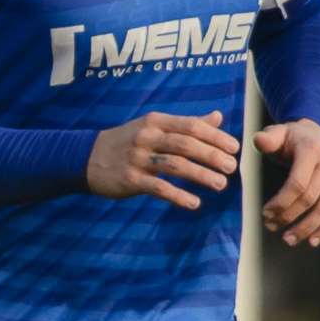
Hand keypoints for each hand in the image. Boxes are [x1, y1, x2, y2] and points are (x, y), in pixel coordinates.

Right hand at [87, 109, 240, 209]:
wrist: (85, 157)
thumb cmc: (127, 141)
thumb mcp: (153, 126)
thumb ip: (186, 123)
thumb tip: (219, 117)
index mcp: (155, 122)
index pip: (191, 126)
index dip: (216, 137)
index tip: (235, 148)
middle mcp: (146, 137)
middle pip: (186, 145)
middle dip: (212, 156)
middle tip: (232, 167)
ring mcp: (136, 159)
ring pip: (175, 166)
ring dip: (201, 176)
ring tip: (221, 185)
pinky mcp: (129, 179)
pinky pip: (158, 188)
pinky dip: (178, 196)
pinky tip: (195, 203)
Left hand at [255, 119, 319, 246]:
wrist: (318, 134)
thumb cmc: (292, 138)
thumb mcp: (278, 132)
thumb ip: (267, 138)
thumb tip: (258, 141)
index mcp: (312, 151)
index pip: (298, 183)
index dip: (281, 202)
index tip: (265, 213)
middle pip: (310, 200)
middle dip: (288, 217)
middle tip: (270, 226)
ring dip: (306, 228)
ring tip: (288, 239)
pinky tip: (313, 241)